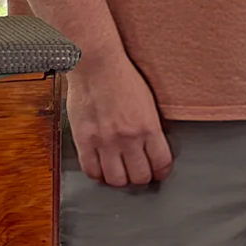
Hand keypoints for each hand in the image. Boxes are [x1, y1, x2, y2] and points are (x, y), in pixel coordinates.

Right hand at [66, 52, 173, 187]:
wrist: (96, 65)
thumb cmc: (122, 76)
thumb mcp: (147, 101)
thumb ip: (149, 127)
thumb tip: (153, 147)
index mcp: (148, 126)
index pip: (161, 163)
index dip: (161, 171)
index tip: (159, 172)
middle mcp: (128, 138)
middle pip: (139, 176)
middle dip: (142, 177)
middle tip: (139, 173)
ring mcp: (105, 142)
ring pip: (116, 180)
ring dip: (120, 179)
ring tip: (121, 172)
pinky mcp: (84, 141)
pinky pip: (91, 170)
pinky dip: (98, 175)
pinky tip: (102, 169)